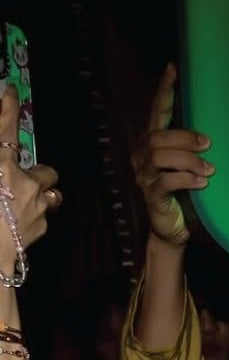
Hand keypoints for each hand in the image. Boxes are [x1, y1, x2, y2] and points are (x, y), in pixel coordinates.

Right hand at [0, 83, 59, 271]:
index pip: (5, 128)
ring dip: (40, 194)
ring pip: (51, 193)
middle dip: (35, 172)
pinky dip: (33, 216)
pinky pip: (43, 216)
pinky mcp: (42, 227)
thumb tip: (5, 165)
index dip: (8, 107)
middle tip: (17, 180)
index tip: (11, 91)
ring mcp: (37, 206)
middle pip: (44, 169)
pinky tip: (15, 224)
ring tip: (20, 202)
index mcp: (1, 166)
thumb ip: (1, 162)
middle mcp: (25, 182)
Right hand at [130, 63, 214, 245]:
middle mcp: (143, 156)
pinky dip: (187, 179)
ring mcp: (145, 176)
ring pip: (162, 157)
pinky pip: (167, 181)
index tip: (173, 68)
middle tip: (209, 145)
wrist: (176, 228)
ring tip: (209, 171)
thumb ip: (197, 147)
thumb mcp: (193, 165)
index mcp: (153, 143)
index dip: (164, 90)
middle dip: (186, 138)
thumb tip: (221, 131)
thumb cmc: (188, 192)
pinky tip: (202, 183)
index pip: (157, 112)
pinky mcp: (152, 195)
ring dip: (190, 161)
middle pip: (159, 136)